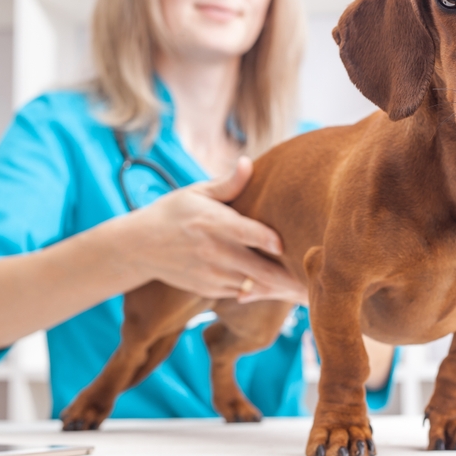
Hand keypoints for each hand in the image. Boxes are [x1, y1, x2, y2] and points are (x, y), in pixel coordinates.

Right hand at [114, 157, 308, 305]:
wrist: (139, 246)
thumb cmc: (174, 212)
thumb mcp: (196, 192)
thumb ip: (228, 183)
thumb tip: (249, 162)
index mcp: (214, 222)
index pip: (250, 233)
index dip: (272, 241)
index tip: (290, 244)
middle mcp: (214, 251)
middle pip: (260, 269)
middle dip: (288, 278)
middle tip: (315, 282)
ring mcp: (211, 273)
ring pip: (254, 287)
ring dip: (279, 290)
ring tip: (306, 293)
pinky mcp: (209, 288)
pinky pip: (242, 293)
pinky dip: (261, 293)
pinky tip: (282, 292)